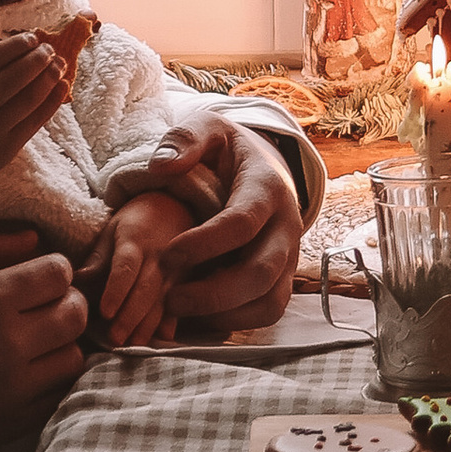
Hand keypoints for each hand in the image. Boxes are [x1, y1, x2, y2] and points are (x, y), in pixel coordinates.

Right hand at [0, 35, 71, 194]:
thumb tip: (27, 47)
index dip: (14, 46)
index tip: (32, 37)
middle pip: (12, 79)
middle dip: (36, 60)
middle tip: (50, 49)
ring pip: (28, 99)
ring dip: (48, 78)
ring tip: (59, 64)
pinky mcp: (7, 149)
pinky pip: (36, 121)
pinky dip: (52, 101)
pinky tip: (62, 86)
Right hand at [0, 245, 85, 451]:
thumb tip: (34, 240)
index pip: (59, 273)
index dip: (52, 269)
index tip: (36, 276)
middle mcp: (9, 345)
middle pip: (75, 314)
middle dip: (66, 302)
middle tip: (43, 305)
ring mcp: (14, 389)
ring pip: (74, 356)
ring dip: (62, 343)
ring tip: (37, 341)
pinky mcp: (12, 423)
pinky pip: (59, 396)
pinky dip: (52, 380)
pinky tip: (30, 372)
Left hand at [92, 191, 191, 347]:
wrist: (174, 207)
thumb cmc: (134, 224)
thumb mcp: (112, 232)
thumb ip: (97, 260)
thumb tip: (75, 282)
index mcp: (135, 241)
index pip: (124, 267)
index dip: (116, 290)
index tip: (104, 313)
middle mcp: (158, 256)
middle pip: (145, 288)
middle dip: (130, 316)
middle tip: (115, 339)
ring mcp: (176, 269)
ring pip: (163, 299)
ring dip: (148, 324)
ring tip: (134, 344)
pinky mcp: (186, 280)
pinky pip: (179, 302)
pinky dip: (172, 321)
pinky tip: (164, 339)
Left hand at [149, 124, 304, 335]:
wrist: (263, 168)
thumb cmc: (228, 152)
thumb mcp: (209, 129)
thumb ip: (185, 138)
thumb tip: (161, 166)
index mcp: (268, 188)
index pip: (242, 223)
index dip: (205, 244)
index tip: (167, 254)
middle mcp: (287, 226)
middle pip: (261, 272)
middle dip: (213, 292)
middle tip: (170, 297)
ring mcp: (289, 257)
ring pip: (269, 301)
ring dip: (224, 315)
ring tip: (180, 311)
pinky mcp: (282, 279)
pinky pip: (267, 313)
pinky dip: (234, 323)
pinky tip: (198, 316)